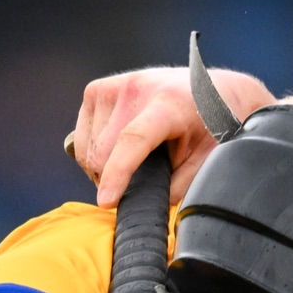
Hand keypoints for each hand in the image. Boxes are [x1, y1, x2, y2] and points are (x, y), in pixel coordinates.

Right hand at [68, 66, 271, 207]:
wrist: (212, 91)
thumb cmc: (211, 126)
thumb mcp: (207, 158)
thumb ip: (180, 184)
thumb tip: (149, 206)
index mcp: (168, 104)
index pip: (133, 140)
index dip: (117, 174)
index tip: (107, 202)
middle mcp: (135, 89)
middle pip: (103, 152)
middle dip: (113, 179)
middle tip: (140, 183)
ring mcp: (112, 87)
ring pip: (89, 149)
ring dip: (103, 167)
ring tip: (135, 163)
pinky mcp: (96, 90)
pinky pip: (81, 138)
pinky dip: (93, 153)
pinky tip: (118, 149)